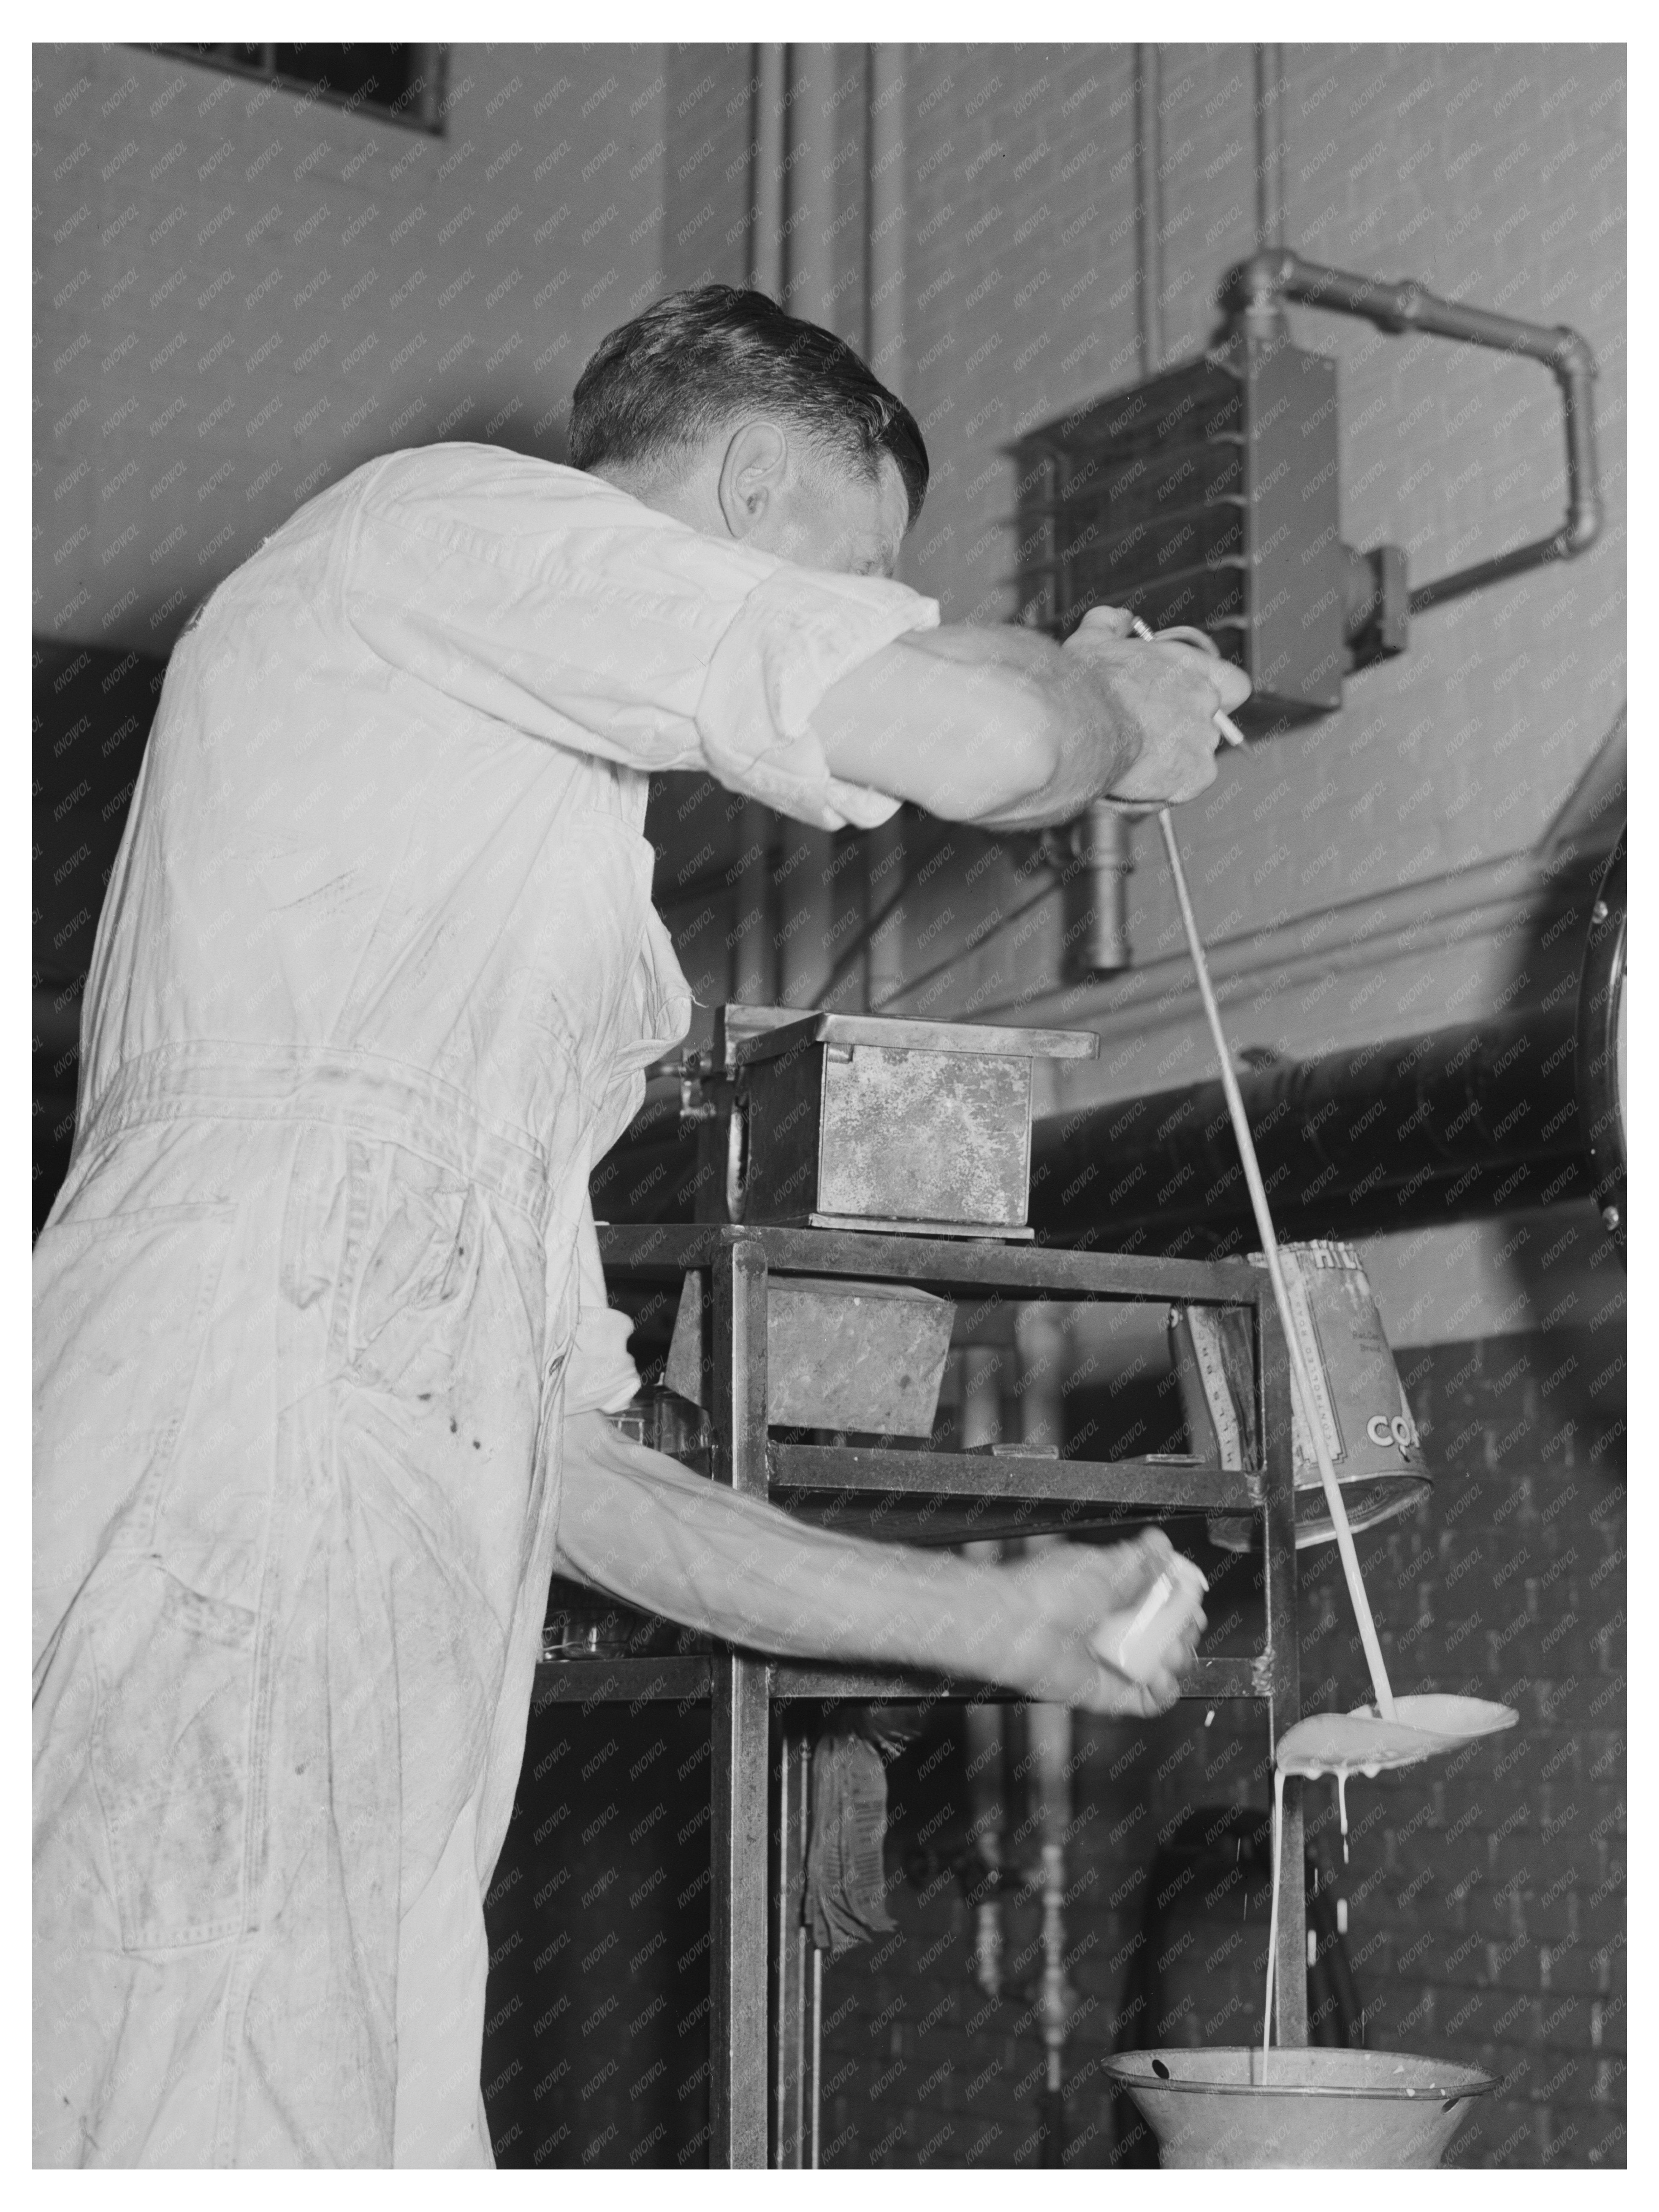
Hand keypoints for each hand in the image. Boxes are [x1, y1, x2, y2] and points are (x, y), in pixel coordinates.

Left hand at [991, 1529, 1205, 1715]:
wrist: (1015, 1628)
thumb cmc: (1044, 1592)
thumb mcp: (1103, 1565)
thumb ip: (1139, 1561)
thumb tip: (1160, 1544)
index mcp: (1111, 1592)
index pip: (1158, 1600)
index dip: (1180, 1602)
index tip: (1191, 1600)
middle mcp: (1111, 1626)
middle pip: (1165, 1636)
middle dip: (1184, 1633)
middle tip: (1186, 1629)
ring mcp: (1109, 1660)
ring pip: (1160, 1668)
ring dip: (1177, 1662)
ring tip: (1172, 1653)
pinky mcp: (1105, 1691)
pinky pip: (1144, 1700)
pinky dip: (1162, 1693)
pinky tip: (1163, 1679)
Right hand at [1061, 606, 1251, 810]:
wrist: (1078, 724)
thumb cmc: (1086, 683)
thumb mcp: (1093, 639)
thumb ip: (1111, 623)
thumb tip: (1119, 619)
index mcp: (1191, 667)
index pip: (1234, 686)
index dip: (1217, 701)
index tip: (1192, 707)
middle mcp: (1206, 701)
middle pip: (1208, 727)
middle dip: (1181, 737)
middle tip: (1147, 742)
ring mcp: (1204, 740)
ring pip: (1195, 759)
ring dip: (1172, 764)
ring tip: (1134, 764)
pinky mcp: (1196, 775)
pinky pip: (1186, 787)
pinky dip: (1166, 789)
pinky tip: (1137, 781)